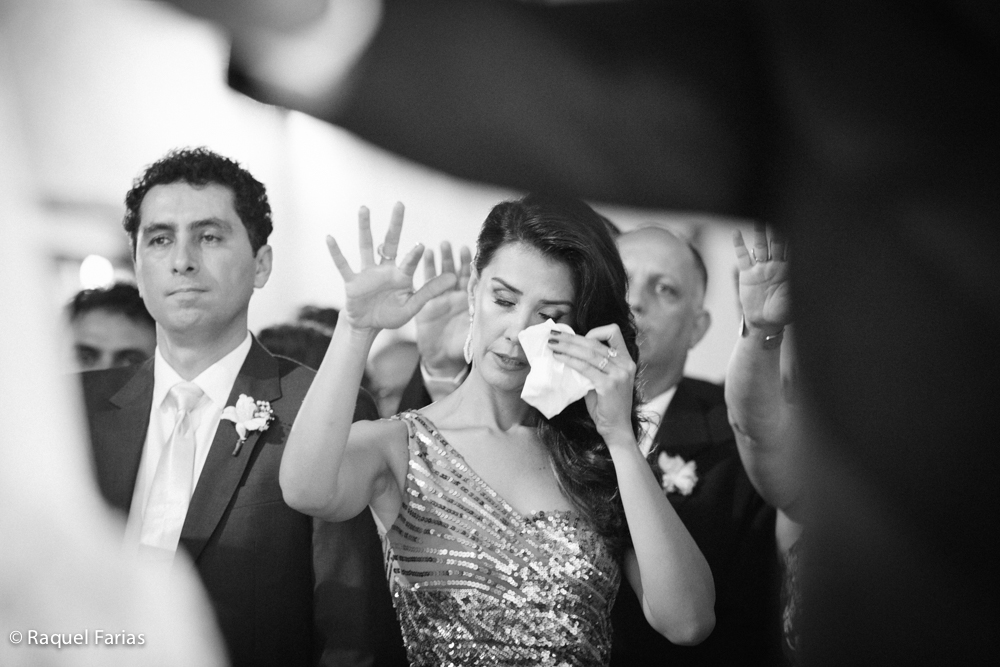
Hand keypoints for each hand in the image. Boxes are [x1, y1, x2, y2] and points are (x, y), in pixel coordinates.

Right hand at [326, 203, 456, 332]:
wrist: (368, 326)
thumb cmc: (391, 314)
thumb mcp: (412, 306)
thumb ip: (430, 291)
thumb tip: (453, 278)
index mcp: (402, 275)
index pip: (410, 261)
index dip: (414, 255)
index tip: (420, 246)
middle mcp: (385, 269)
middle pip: (390, 242)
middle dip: (395, 224)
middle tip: (400, 204)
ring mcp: (367, 273)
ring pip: (366, 246)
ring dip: (365, 227)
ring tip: (364, 208)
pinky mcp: (352, 282)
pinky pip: (343, 265)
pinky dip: (336, 252)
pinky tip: (329, 238)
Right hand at [415, 242, 472, 375]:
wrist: (441, 357)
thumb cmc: (460, 346)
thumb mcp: (474, 332)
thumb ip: (484, 322)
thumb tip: (504, 316)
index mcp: (468, 301)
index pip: (472, 280)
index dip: (472, 267)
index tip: (475, 254)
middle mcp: (455, 296)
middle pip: (456, 272)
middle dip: (457, 259)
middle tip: (457, 246)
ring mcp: (440, 297)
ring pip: (441, 273)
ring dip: (442, 259)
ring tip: (442, 245)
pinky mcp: (426, 302)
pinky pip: (425, 282)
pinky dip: (426, 268)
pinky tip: (426, 254)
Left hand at [547, 324, 636, 444]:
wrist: (617, 428)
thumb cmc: (607, 405)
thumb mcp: (604, 380)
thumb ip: (594, 366)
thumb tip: (570, 352)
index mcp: (626, 360)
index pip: (614, 332)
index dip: (594, 331)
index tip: (578, 338)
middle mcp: (625, 364)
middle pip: (595, 342)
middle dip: (571, 337)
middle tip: (554, 335)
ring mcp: (618, 374)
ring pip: (588, 352)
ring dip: (567, 346)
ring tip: (552, 344)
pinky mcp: (608, 385)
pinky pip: (585, 367)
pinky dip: (569, 360)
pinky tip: (558, 358)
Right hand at [733, 222, 791, 332]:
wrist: (763, 322)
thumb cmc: (782, 313)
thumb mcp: (793, 304)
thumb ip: (797, 292)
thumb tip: (808, 280)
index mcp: (789, 270)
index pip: (792, 250)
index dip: (793, 238)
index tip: (796, 222)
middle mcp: (775, 265)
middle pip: (776, 243)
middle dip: (777, 231)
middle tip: (777, 214)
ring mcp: (761, 268)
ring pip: (760, 246)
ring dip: (759, 233)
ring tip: (758, 219)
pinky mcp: (747, 273)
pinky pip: (742, 256)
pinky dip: (739, 244)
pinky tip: (736, 232)